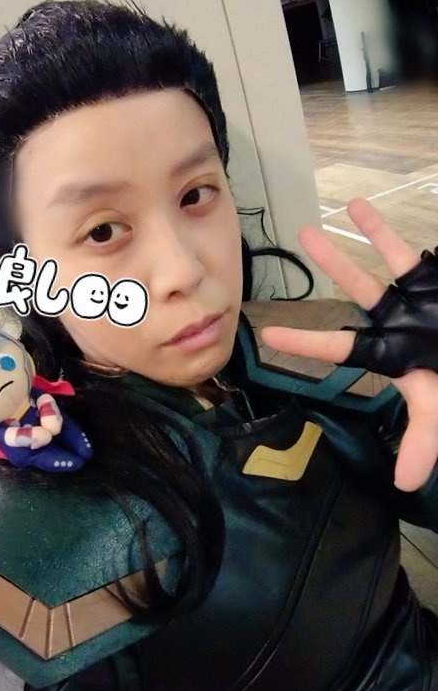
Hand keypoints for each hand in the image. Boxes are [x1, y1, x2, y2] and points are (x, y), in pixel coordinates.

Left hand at [260, 198, 437, 491]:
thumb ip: (423, 439)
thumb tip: (406, 483)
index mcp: (392, 354)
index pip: (340, 347)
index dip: (306, 340)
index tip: (269, 332)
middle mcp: (398, 323)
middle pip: (357, 292)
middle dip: (332, 267)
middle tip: (298, 238)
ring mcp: (417, 299)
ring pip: (383, 264)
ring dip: (360, 239)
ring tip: (333, 212)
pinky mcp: (434, 279)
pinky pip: (410, 251)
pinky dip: (385, 231)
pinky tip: (364, 206)